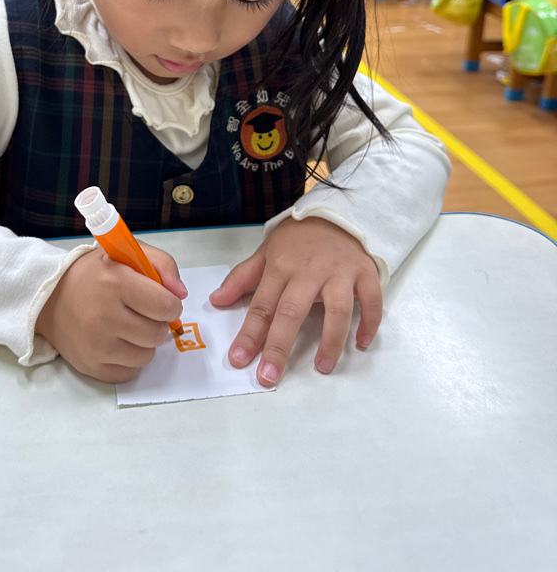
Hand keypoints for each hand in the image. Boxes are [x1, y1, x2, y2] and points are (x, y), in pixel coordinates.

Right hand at [35, 243, 186, 383]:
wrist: (49, 297)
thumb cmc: (94, 274)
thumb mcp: (127, 253)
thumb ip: (162, 264)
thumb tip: (181, 293)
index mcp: (115, 282)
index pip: (166, 306)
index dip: (170, 303)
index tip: (161, 300)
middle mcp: (103, 316)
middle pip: (158, 334)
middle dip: (156, 322)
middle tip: (140, 312)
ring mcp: (95, 345)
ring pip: (146, 356)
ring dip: (143, 342)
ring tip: (127, 326)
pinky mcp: (90, 366)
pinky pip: (129, 373)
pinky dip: (128, 360)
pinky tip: (116, 341)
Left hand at [209, 217, 381, 386]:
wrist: (335, 212)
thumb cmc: (298, 238)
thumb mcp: (266, 252)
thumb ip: (242, 278)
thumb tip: (216, 300)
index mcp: (281, 267)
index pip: (262, 306)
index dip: (249, 334)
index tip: (238, 359)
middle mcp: (309, 271)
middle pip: (292, 312)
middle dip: (278, 347)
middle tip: (269, 376)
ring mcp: (339, 272)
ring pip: (337, 310)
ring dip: (331, 341)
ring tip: (323, 367)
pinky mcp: (364, 272)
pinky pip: (371, 300)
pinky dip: (369, 322)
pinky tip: (362, 343)